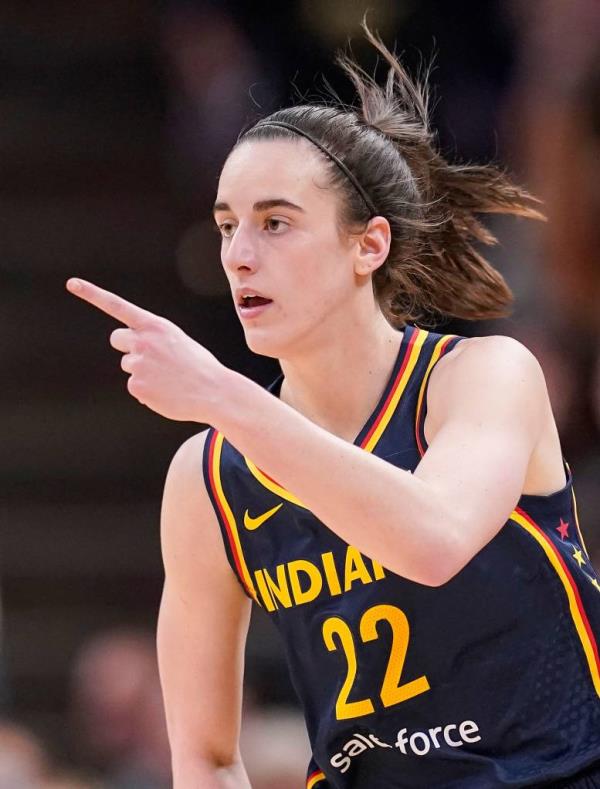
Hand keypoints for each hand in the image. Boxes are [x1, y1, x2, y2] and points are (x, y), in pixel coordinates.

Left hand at [66, 278, 228, 422]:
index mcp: (155, 326)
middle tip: (151, 357)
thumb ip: (153, 340)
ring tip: (168, 378)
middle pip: (117, 339)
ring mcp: (138, 364)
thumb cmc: (199, 366)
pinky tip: (166, 392)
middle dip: (129, 346)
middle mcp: (143, 341)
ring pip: (128, 364)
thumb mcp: (178, 342)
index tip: (72, 284)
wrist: (214, 392)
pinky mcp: (136, 386)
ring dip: (142, 371)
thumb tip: (133, 354)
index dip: (92, 294)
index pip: (117, 306)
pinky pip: (133, 386)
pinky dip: (147, 390)